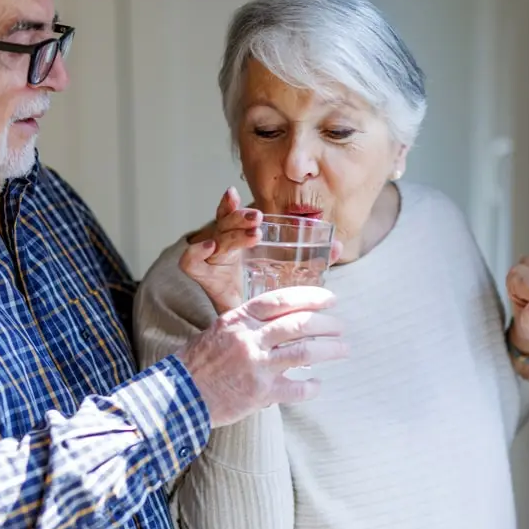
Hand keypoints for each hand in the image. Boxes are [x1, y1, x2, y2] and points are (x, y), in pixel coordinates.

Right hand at [178, 285, 348, 424]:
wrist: (180, 396)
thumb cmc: (199, 362)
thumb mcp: (221, 330)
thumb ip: (249, 322)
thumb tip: (281, 316)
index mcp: (240, 319)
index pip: (282, 300)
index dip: (311, 297)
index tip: (330, 299)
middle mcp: (249, 339)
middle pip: (300, 324)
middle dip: (328, 324)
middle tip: (340, 327)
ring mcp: (256, 366)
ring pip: (305, 352)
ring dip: (330, 350)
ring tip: (343, 349)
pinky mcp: (260, 393)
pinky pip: (296, 388)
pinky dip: (311, 387)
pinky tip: (317, 385)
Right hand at [181, 187, 342, 313]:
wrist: (242, 336)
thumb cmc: (262, 304)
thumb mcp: (285, 279)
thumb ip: (309, 262)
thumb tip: (338, 246)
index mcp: (239, 245)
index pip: (232, 218)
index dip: (232, 205)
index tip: (237, 192)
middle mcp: (222, 249)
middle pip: (224, 225)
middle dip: (240, 218)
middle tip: (258, 218)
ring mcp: (209, 262)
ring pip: (213, 238)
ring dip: (232, 231)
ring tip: (252, 231)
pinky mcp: (202, 279)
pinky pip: (190, 263)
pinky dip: (196, 252)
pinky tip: (210, 248)